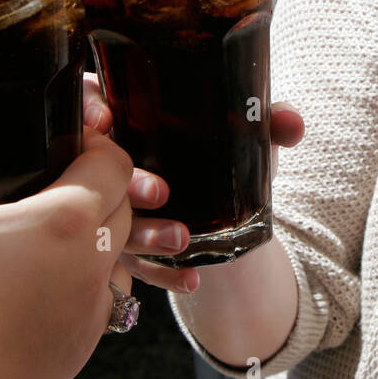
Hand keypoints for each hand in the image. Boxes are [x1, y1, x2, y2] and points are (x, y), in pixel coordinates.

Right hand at [0, 129, 135, 378]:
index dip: (97, 147)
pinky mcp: (73, 357)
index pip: (115, 166)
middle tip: (50, 191)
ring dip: (88, 250)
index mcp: (67, 221)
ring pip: (112, 266)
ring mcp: (88, 317)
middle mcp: (92, 268)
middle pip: (123, 213)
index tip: (71, 146)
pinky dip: (66, 296)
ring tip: (37, 247)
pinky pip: (87, 312)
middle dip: (97, 195)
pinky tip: (23, 295)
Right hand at [81, 73, 304, 294]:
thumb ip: (266, 122)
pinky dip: (162, 272)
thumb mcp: (241, 135)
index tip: (104, 122)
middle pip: (92, 167)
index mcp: (124, 116)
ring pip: (108, 221)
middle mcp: (104, 162)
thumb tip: (292, 123)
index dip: (87, 108)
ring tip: (182, 240)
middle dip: (123, 181)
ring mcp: (105, 206)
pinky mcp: (120, 244)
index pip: (85, 99)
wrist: (217, 207)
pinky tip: (190, 279)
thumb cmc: (219, 152)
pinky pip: (132, 262)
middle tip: (158, 191)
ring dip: (145, 233)